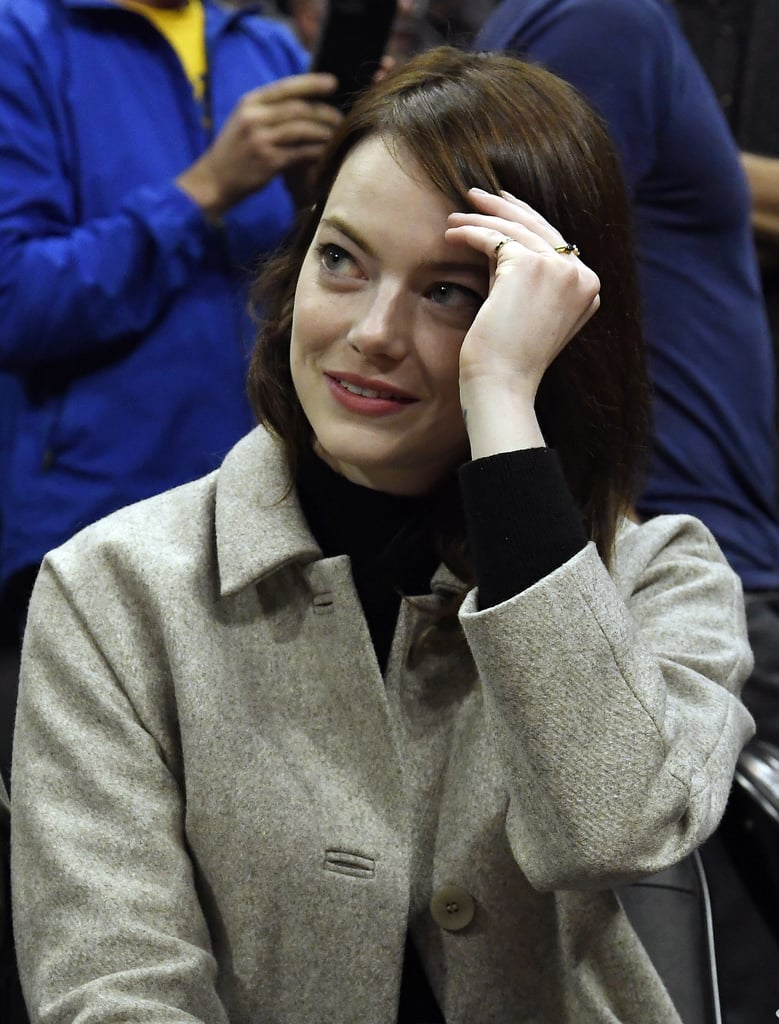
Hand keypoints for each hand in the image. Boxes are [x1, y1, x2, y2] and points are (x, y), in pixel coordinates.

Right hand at [176, 73, 342, 218]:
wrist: (214, 180)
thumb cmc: (235, 152)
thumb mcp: (245, 122)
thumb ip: (270, 111)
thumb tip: (304, 105)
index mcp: (249, 103)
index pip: (285, 87)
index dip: (311, 84)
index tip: (333, 83)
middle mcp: (254, 117)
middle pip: (298, 109)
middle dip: (324, 112)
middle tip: (340, 118)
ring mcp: (261, 139)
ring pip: (302, 130)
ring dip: (324, 132)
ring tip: (336, 135)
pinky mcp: (269, 161)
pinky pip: (301, 153)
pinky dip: (317, 151)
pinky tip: (326, 153)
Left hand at [445, 189, 599, 455]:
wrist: (502, 386)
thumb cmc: (508, 359)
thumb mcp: (528, 311)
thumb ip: (526, 278)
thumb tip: (500, 240)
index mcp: (588, 287)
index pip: (555, 241)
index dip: (526, 219)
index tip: (501, 206)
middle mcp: (581, 275)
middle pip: (538, 226)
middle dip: (503, 207)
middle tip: (476, 195)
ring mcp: (560, 268)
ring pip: (514, 229)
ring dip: (480, 218)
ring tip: (454, 218)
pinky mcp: (529, 266)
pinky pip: (494, 238)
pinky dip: (470, 232)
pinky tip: (451, 234)